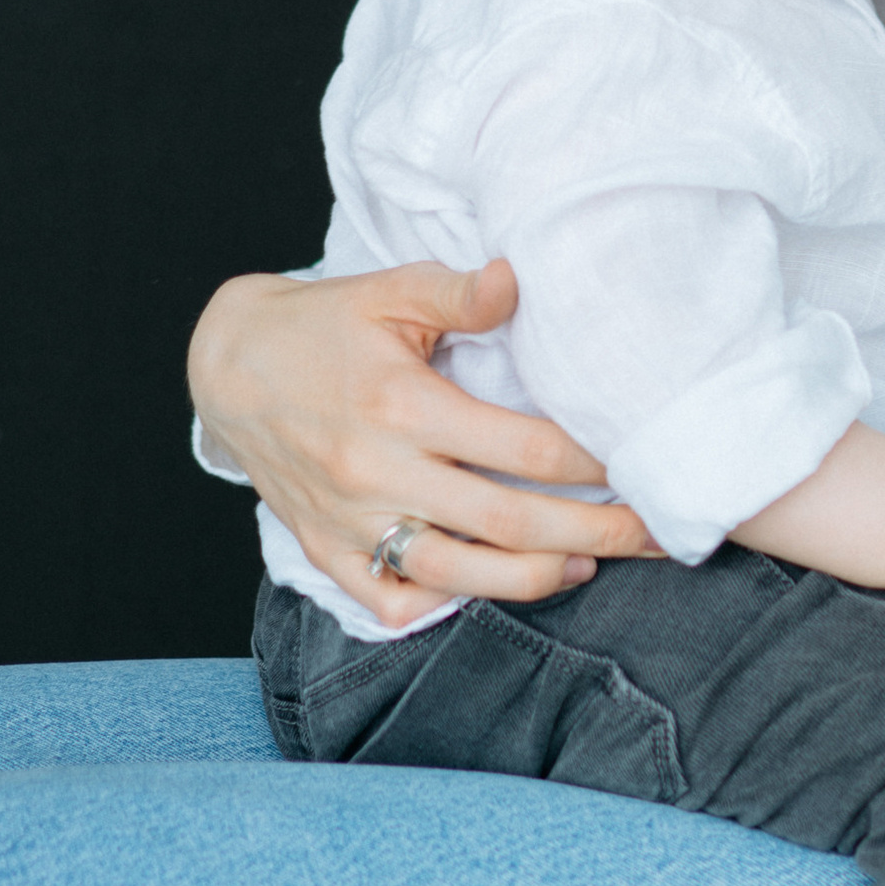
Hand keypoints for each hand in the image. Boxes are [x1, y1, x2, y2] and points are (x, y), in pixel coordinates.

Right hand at [187, 259, 661, 626]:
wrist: (226, 364)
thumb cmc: (323, 325)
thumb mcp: (389, 289)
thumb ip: (459, 293)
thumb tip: (517, 280)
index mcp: (403, 406)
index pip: (525, 452)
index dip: (596, 465)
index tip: (643, 462)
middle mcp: (378, 474)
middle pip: (509, 523)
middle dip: (596, 534)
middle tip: (658, 536)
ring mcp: (350, 521)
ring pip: (456, 576)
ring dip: (532, 579)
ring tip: (589, 565)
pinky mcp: (326, 548)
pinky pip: (389, 599)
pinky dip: (441, 605)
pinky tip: (490, 589)